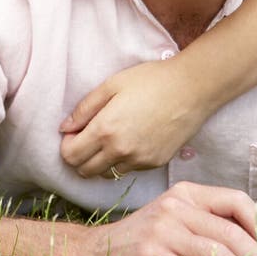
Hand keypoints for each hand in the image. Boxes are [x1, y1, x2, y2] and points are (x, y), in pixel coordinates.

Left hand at [60, 56, 207, 176]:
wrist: (192, 89)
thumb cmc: (150, 80)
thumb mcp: (112, 85)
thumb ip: (84, 108)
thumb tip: (64, 127)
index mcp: (105, 130)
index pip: (70, 156)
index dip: (67, 145)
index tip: (75, 132)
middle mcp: (120, 151)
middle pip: (85, 171)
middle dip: (80, 157)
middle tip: (88, 137)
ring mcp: (139, 161)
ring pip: (106, 174)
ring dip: (101, 162)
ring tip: (110, 139)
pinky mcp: (154, 164)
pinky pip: (128, 171)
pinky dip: (122, 161)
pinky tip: (131, 140)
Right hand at [86, 181, 256, 255]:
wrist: (95, 255)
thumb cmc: (142, 241)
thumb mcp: (175, 220)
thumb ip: (207, 223)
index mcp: (185, 193)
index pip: (235, 200)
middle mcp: (175, 205)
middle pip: (231, 232)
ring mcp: (162, 229)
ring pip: (218, 254)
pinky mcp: (152, 255)